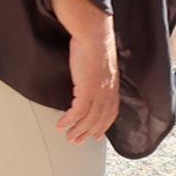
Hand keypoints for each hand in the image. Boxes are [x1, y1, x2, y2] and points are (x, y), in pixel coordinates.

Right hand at [53, 0, 119, 144]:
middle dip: (88, 133)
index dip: (103, 126)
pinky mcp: (87, 90)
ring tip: (68, 136)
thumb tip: (91, 79)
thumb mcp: (100, 63)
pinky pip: (78, 112)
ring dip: (77, 130)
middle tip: (77, 141)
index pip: (110, 113)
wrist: (94, 34)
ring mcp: (99, 92)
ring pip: (89, 119)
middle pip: (99, 120)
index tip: (96, 135)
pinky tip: (61, 125)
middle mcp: (108, 93)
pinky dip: (69, 120)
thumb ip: (98, 75)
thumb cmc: (96, 43)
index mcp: (113, 87)